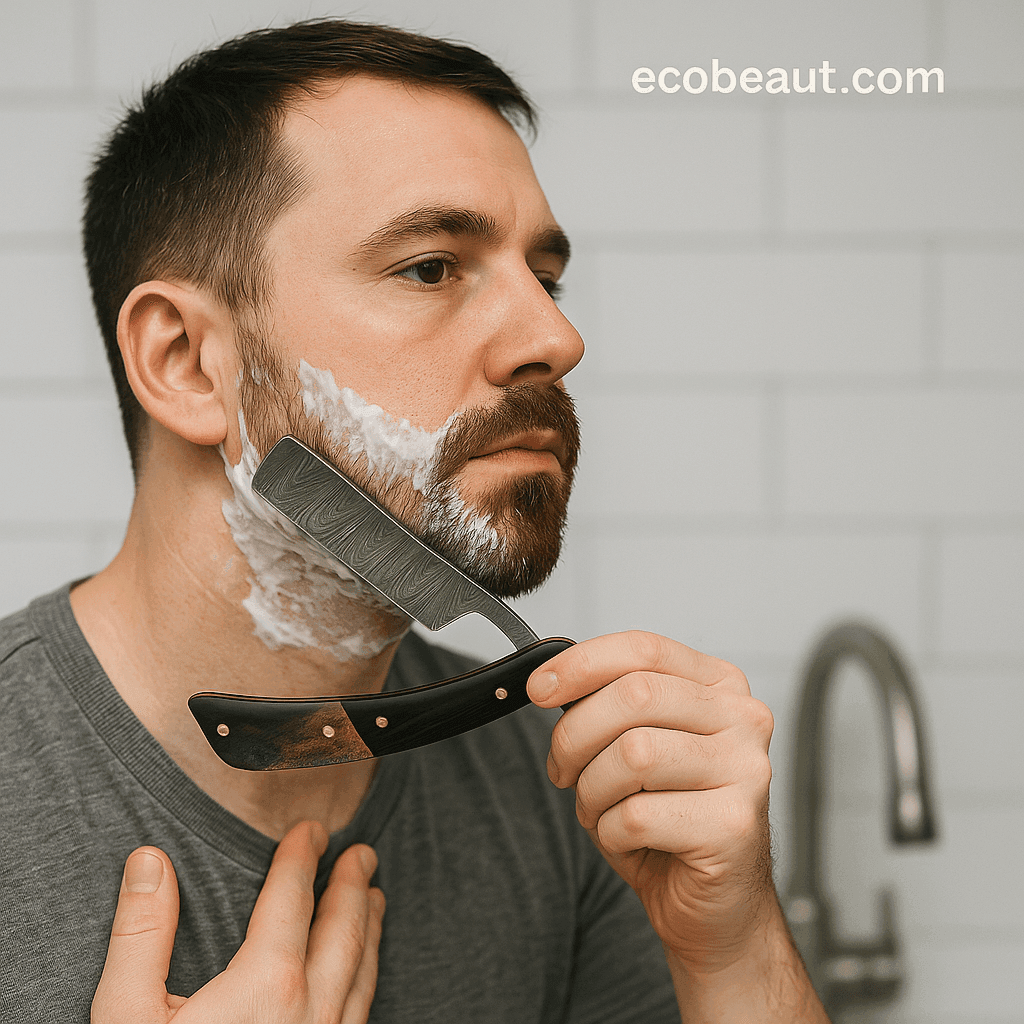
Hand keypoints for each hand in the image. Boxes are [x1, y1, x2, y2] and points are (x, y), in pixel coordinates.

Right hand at [92, 821, 384, 1023]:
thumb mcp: (127, 1018)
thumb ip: (143, 935)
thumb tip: (150, 862)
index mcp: (267, 985)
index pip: (292, 899)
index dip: (301, 858)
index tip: (310, 829)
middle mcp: (311, 1012)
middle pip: (344, 931)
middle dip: (353, 886)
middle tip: (362, 854)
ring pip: (362, 974)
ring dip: (369, 930)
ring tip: (376, 899)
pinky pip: (360, 1014)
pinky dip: (366, 979)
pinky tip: (361, 978)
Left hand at [528, 631, 775, 973]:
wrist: (717, 908)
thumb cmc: (670, 820)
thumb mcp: (636, 745)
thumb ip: (609, 705)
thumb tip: (551, 682)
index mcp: (720, 686)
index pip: (643, 649)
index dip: (581, 663)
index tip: (539, 687)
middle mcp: (743, 719)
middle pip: (634, 696)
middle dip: (575, 735)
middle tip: (561, 769)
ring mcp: (747, 770)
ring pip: (632, 754)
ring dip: (593, 790)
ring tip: (601, 809)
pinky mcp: (734, 825)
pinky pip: (637, 815)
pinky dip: (610, 833)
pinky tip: (629, 841)